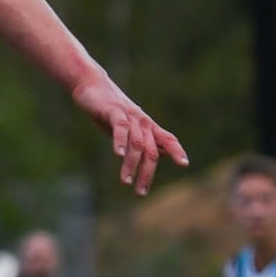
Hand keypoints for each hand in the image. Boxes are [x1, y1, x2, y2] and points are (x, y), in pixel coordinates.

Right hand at [69, 69, 187, 196]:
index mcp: (147, 126)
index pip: (168, 138)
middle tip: (140, 192)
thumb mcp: (129, 128)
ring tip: (126, 181)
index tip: (184, 164)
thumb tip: (160, 155)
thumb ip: (143, 140)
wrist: (91, 84)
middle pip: (151, 150)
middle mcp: (142, 121)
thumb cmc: (109, 110)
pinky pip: (121, 127)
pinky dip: (121, 142)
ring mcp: (129, 116)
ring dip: (132, 164)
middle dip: (147, 172)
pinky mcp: (113, 111)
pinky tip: (119, 154)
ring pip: (137, 143)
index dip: (176, 150)